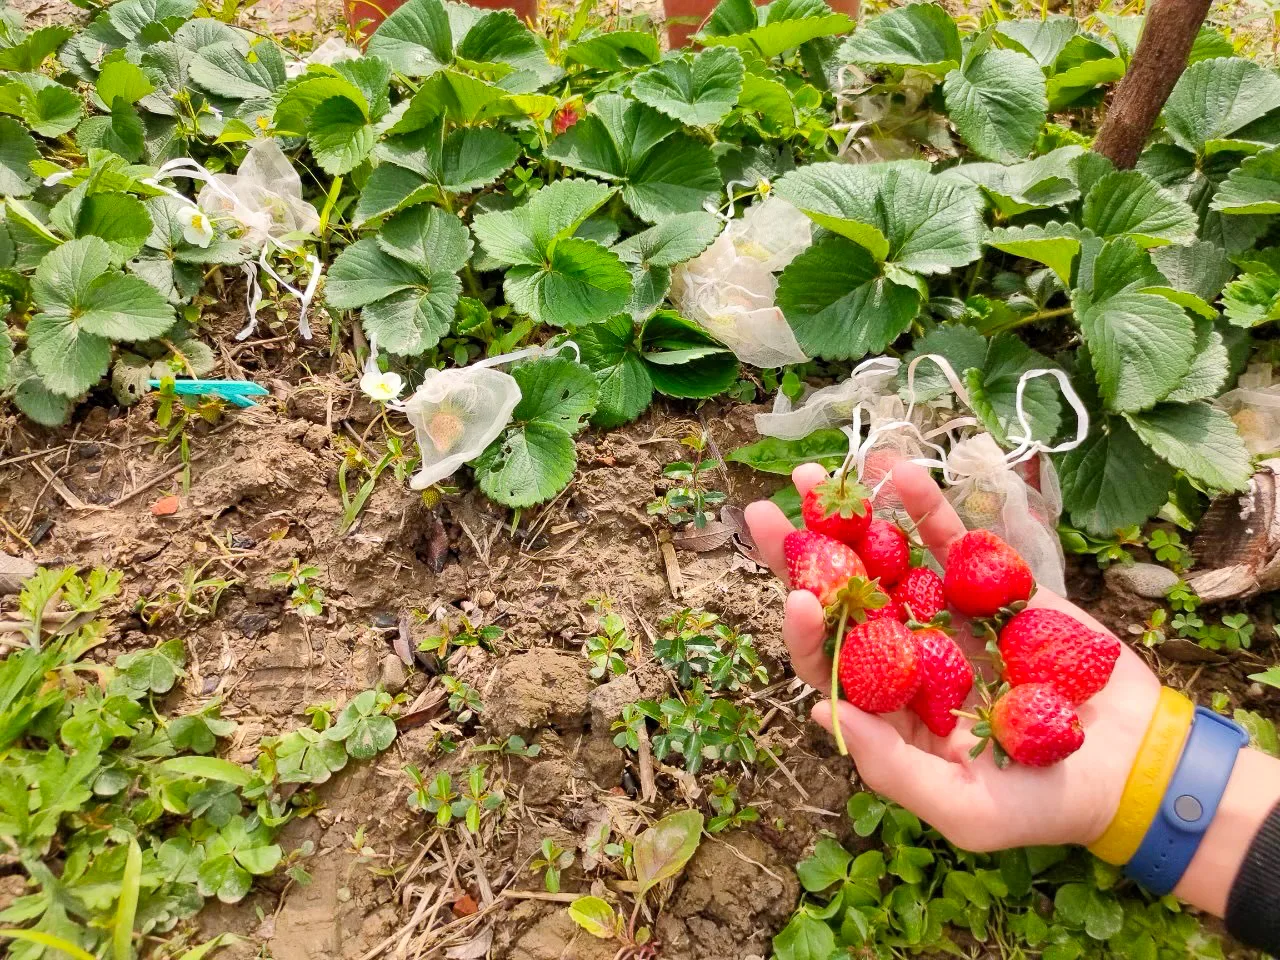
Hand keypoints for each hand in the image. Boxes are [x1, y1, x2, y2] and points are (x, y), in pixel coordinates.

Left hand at [744, 461, 1161, 851]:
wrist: (1135, 766)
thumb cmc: (1044, 804)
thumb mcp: (967, 810)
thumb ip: (894, 767)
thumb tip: (817, 713)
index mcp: (888, 708)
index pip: (828, 664)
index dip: (805, 630)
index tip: (797, 596)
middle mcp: (906, 655)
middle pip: (840, 600)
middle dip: (801, 557)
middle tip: (764, 514)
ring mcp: (945, 614)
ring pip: (887, 559)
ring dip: (850, 517)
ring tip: (815, 473)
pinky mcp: (990, 587)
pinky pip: (949, 541)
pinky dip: (924, 505)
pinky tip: (894, 468)